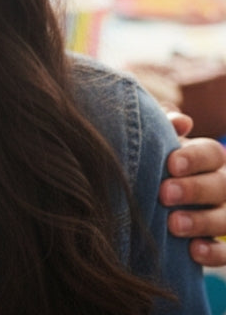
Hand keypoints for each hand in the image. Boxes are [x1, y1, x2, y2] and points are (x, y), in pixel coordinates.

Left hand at [163, 111, 225, 265]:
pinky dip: (214, 253)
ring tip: (173, 224)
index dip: (194, 158)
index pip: (211, 153)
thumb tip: (181, 121)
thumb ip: (166, 126)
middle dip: (194, 190)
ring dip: (202, 222)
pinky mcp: (224, 245)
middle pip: (221, 185)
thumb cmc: (157, 159)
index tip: (170, 164)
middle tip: (164, 194)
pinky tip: (193, 251)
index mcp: (210, 158)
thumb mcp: (160, 141)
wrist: (157, 194)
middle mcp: (223, 185)